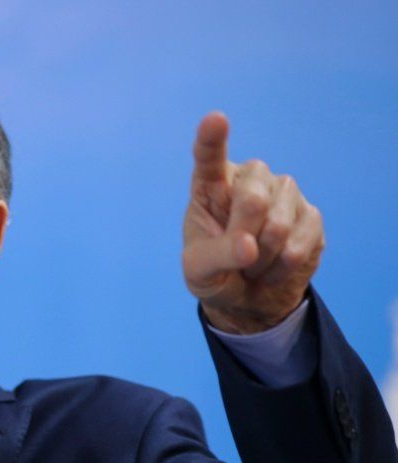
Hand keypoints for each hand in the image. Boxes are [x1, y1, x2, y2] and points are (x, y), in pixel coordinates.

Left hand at [182, 112, 324, 333]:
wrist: (247, 296)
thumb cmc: (214, 273)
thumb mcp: (198, 271)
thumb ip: (216, 255)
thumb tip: (249, 245)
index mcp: (211, 184)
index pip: (209, 156)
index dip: (212, 138)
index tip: (215, 119)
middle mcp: (249, 179)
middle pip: (252, 200)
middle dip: (242, 238)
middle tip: (236, 255)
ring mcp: (283, 193)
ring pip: (277, 226)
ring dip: (261, 258)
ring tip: (252, 263)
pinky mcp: (311, 215)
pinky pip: (298, 246)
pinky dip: (281, 267)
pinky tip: (273, 267)